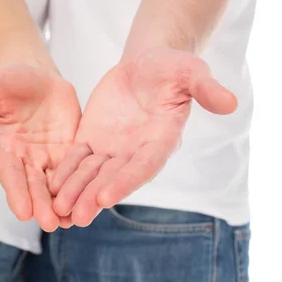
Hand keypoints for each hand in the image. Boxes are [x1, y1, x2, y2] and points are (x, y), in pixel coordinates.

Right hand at [0, 63, 80, 231]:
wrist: (35, 75)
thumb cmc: (6, 81)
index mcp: (6, 148)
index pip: (10, 174)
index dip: (16, 192)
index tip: (23, 212)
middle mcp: (28, 158)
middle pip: (36, 186)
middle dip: (43, 205)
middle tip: (52, 224)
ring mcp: (51, 156)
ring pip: (58, 184)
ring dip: (65, 202)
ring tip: (74, 221)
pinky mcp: (72, 148)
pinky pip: (79, 168)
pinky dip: (84, 184)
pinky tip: (94, 200)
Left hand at [50, 49, 236, 226]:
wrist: (146, 65)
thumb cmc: (172, 67)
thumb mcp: (191, 71)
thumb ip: (206, 88)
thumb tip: (231, 103)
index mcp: (161, 140)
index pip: (143, 166)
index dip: (125, 181)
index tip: (106, 197)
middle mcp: (136, 151)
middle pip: (114, 178)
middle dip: (95, 196)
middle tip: (77, 217)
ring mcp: (113, 148)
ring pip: (92, 173)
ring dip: (76, 191)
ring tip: (57, 208)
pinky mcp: (94, 140)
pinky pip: (77, 159)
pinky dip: (65, 172)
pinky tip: (50, 186)